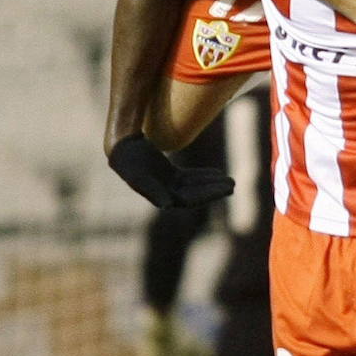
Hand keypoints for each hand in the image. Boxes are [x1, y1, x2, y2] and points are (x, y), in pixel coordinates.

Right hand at [108, 133, 234, 207]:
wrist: (122, 150)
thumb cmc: (129, 163)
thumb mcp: (138, 176)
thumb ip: (151, 191)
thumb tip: (167, 205)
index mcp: (162, 197)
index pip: (190, 199)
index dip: (207, 194)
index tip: (223, 188)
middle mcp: (167, 193)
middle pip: (196, 194)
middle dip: (214, 189)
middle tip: (233, 184)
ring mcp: (170, 185)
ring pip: (196, 186)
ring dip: (212, 183)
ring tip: (231, 181)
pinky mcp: (171, 175)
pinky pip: (191, 178)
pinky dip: (204, 176)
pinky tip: (218, 173)